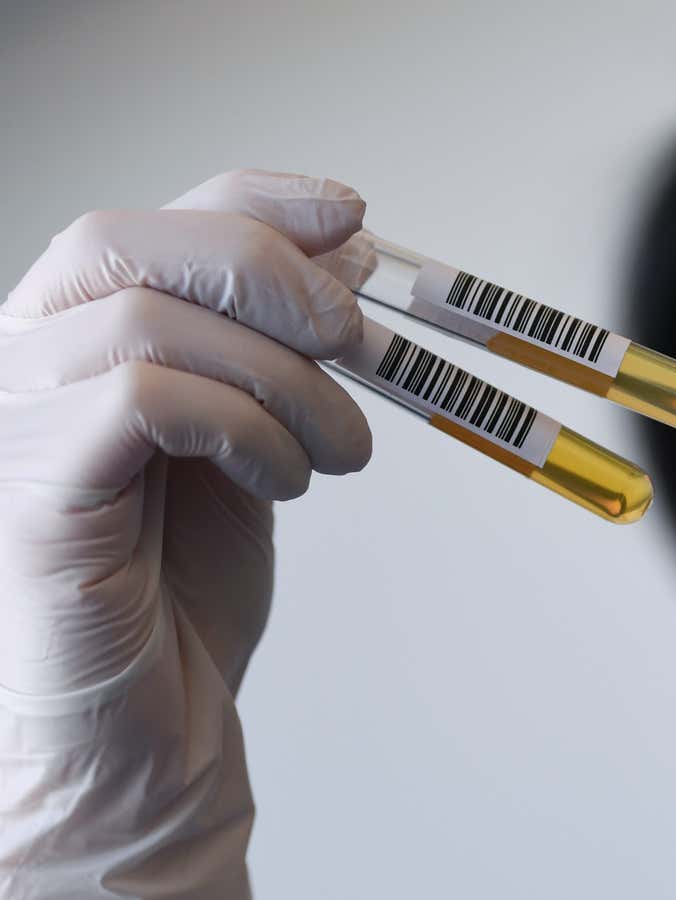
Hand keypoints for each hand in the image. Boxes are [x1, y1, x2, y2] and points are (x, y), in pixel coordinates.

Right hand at [0, 168, 372, 698]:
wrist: (146, 740)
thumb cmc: (184, 597)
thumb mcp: (252, 442)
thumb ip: (278, 351)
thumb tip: (346, 255)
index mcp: (68, 345)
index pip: (151, 223)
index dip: (257, 202)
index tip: (354, 216)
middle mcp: (17, 368)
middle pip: (129, 243)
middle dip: (270, 272)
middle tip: (356, 340)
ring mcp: (8, 428)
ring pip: (149, 320)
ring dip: (285, 377)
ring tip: (341, 450)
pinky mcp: (29, 494)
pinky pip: (140, 397)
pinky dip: (243, 424)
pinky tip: (281, 479)